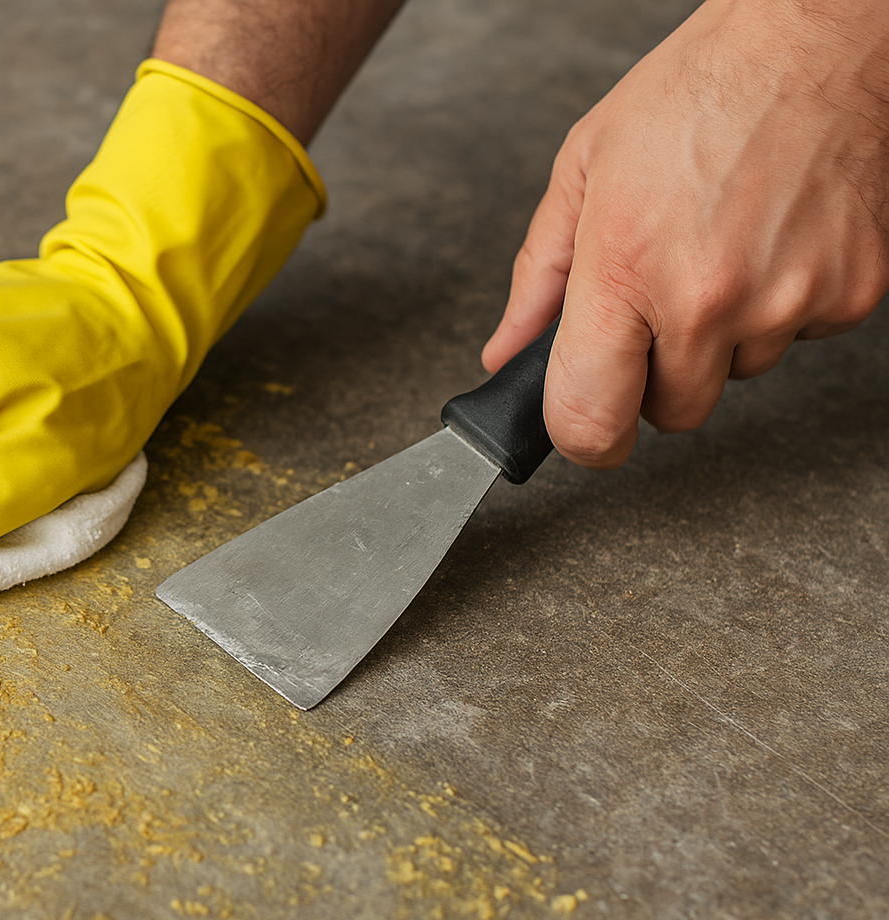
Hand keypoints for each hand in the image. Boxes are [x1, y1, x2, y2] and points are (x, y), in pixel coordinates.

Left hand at [483, 0, 888, 467]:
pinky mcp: (852, 293)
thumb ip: (538, 280)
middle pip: (672, 412)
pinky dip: (781, 305)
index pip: (589, 419)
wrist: (811, 41)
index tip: (584, 430)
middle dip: (656, 374)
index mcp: (625, 272)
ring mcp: (788, 301)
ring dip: (721, 335)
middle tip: (658, 300)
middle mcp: (709, 299)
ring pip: (737, 374)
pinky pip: (798, 339)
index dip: (581, 438)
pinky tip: (770, 241)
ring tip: (719, 248)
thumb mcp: (583, 174)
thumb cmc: (694, 94)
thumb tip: (507, 353)